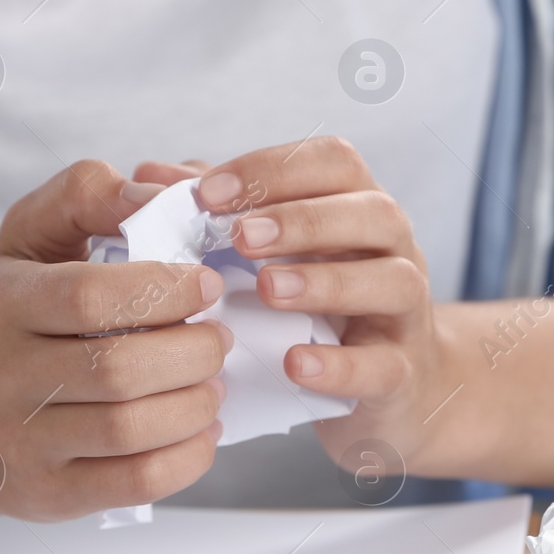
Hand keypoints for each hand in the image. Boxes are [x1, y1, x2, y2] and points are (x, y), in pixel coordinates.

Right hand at [0, 160, 230, 520]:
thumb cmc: (10, 314)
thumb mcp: (29, 236)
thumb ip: (91, 194)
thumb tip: (161, 193)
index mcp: (4, 304)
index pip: (87, 297)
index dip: (164, 289)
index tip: (207, 284)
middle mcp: (4, 377)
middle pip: (117, 370)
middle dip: (192, 351)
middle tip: (217, 338)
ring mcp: (24, 443)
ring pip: (130, 431)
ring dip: (195, 404)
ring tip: (213, 382)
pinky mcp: (51, 495)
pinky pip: (134, 483)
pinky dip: (187, 457)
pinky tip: (201, 429)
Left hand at [153, 138, 456, 475]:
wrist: (387, 390)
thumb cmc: (312, 308)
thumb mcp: (267, 255)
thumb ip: (215, 212)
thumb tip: (147, 178)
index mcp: (356, 206)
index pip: (332, 162)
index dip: (273, 170)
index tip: (208, 193)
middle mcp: (392, 248)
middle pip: (371, 213)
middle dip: (301, 220)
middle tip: (240, 238)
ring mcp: (405, 312)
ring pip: (391, 281)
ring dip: (326, 281)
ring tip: (267, 290)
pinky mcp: (402, 373)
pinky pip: (383, 366)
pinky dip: (339, 365)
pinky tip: (293, 363)